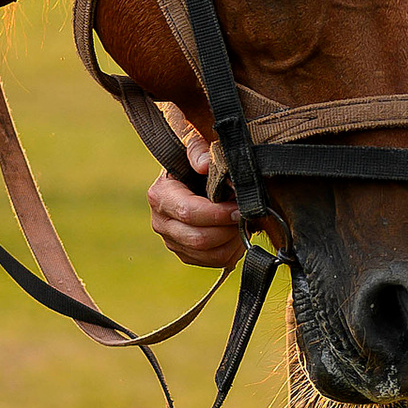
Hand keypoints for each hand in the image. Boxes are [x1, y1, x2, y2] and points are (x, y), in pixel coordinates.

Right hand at [147, 116, 245, 270]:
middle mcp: (161, 222)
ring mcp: (172, 241)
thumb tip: (204, 163)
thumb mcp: (193, 146)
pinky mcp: (186, 253)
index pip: (189, 212)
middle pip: (198, 238)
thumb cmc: (195, 162)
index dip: (218, 213)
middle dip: (228, 229)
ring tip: (244, 223)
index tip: (240, 208)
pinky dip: (231, 251)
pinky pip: (213, 262)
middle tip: (246, 216)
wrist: (193, 179)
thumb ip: (197, 149)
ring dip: (232, 242)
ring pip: (208, 254)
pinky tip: (237, 233)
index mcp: (161, 196)